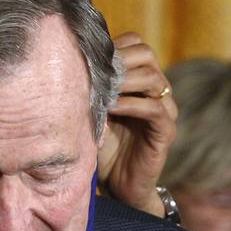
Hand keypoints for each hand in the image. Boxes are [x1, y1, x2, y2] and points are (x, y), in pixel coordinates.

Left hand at [97, 33, 175, 217]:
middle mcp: (156, 90)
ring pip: (153, 78)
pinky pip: (155, 108)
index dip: (114, 47)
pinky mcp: (166, 131)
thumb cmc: (100, 146)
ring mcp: (165, 109)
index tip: (89, 59)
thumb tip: (64, 61)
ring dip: (124, 80)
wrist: (118, 185)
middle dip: (119, 60)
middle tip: (96, 72)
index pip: (136, 45)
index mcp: (140, 80)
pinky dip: (131, 104)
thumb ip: (89, 87)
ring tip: (101, 89)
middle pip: (146, 54)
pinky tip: (110, 108)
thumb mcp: (91, 111)